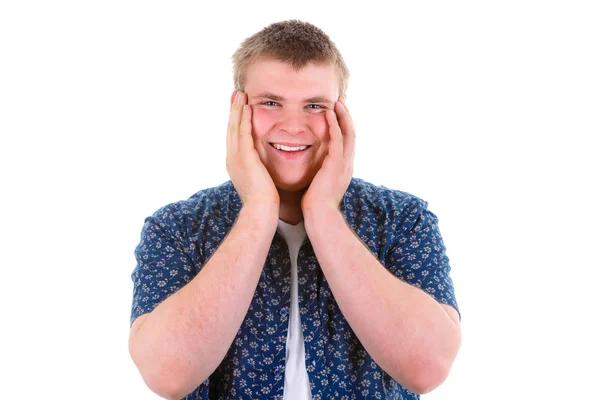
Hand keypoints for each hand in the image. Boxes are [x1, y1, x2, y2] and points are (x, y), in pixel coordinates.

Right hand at [226, 90, 279, 208]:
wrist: (260, 211)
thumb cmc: (264, 202)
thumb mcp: (259, 182)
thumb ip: (259, 171)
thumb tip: (263, 168)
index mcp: (234, 164)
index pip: (234, 138)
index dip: (235, 122)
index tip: (238, 108)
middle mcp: (231, 158)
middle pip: (230, 129)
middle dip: (233, 111)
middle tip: (235, 95)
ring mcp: (235, 157)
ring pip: (234, 127)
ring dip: (237, 110)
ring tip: (240, 95)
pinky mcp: (244, 157)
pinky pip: (243, 132)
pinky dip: (244, 118)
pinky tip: (248, 107)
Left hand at [301, 97, 354, 213]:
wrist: (320, 216)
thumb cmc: (316, 206)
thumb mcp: (319, 186)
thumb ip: (318, 175)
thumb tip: (309, 171)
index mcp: (343, 169)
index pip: (346, 143)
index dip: (343, 127)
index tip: (336, 115)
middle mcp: (347, 164)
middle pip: (351, 134)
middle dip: (346, 117)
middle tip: (339, 102)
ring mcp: (344, 163)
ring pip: (348, 133)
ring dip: (342, 116)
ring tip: (336, 102)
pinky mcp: (336, 163)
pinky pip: (337, 139)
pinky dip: (334, 125)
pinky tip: (328, 114)